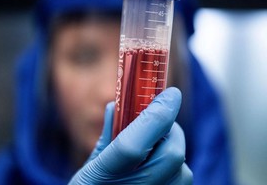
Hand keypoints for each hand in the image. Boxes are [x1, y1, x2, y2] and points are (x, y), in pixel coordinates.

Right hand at [69, 87, 192, 183]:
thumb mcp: (88, 167)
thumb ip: (107, 135)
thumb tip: (118, 105)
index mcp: (100, 181)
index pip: (133, 145)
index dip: (156, 115)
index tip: (170, 94)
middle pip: (170, 156)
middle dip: (170, 129)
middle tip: (160, 119)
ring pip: (183, 171)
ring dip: (173, 148)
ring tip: (157, 145)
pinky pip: (182, 183)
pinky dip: (176, 167)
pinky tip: (159, 164)